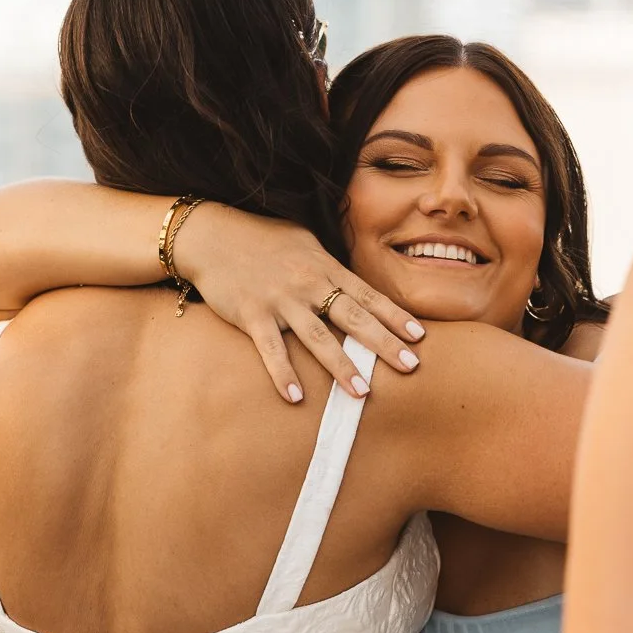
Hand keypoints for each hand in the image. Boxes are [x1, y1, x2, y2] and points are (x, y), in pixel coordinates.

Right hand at [170, 203, 426, 402]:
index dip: (395, 316)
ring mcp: (280, 300)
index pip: (368, 295)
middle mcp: (308, 284)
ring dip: (342, 366)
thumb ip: (329, 267)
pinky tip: (295, 398)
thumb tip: (354, 288)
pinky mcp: (252, 314)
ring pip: (318, 338)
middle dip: (383, 343)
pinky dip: (283, 373)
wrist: (213, 234)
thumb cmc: (261, 238)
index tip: (419, 336)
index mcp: (324, 267)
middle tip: (411, 366)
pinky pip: (271, 349)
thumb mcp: (304, 243)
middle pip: (353, 318)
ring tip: (363, 392)